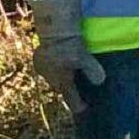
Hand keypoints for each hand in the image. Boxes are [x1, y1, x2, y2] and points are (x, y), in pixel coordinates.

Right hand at [32, 0, 105, 114]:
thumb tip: (100, 82)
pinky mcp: (37, 61)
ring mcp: (42, 70)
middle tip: (78, 90)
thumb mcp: (84, 57)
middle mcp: (50, 78)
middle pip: (61, 89)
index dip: (78, 105)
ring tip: (68, 75)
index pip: (71, 99)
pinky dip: (53, 69)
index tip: (84, 108)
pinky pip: (47, 70)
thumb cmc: (70, 45)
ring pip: (53, 79)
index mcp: (62, 81)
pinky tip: (59, 63)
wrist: (53, 29)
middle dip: (69, 90)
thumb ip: (92, 70)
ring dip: (60, 78)